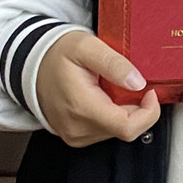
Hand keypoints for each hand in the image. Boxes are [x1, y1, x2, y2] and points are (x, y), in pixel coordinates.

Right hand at [37, 30, 160, 148]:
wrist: (31, 65)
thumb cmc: (57, 54)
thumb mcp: (86, 46)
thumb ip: (114, 63)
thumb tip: (138, 83)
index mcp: (82, 107)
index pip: (128, 127)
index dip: (149, 112)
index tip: (150, 91)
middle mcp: (78, 128)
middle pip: (126, 129)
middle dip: (137, 106)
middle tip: (129, 82)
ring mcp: (76, 135)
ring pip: (118, 131)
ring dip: (125, 110)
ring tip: (111, 87)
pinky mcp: (76, 136)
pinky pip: (107, 130)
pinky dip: (114, 114)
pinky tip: (105, 96)